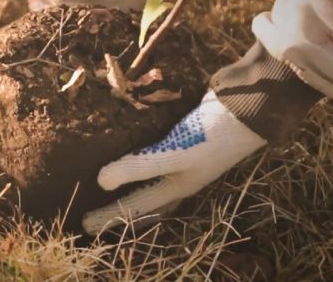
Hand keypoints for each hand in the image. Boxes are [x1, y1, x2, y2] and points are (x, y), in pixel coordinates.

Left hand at [82, 90, 266, 234]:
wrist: (249, 106)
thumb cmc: (212, 135)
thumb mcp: (173, 154)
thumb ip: (137, 166)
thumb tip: (100, 181)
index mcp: (177, 187)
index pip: (135, 207)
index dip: (109, 216)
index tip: (84, 225)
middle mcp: (179, 176)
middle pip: (144, 200)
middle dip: (120, 208)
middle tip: (92, 211)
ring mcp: (184, 157)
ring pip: (150, 179)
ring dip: (130, 183)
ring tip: (106, 182)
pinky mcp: (184, 136)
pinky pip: (155, 153)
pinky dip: (140, 156)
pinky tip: (128, 144)